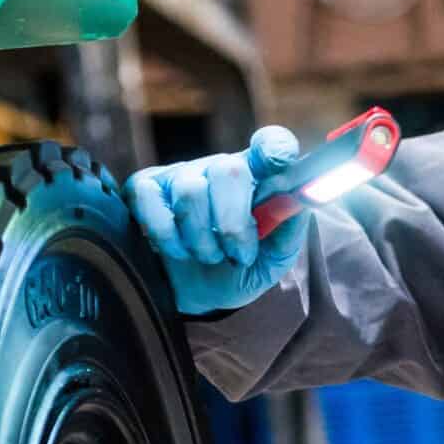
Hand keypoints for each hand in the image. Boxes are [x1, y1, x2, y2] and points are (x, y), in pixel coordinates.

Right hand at [126, 126, 311, 315]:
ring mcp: (181, 174)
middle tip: (238, 254)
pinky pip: (150, 200)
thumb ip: (290, 231)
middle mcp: (219, 168)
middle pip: (228, 169)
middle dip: (234, 223)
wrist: (194, 297)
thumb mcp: (272, 261)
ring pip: (190, 191)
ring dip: (201, 238)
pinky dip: (167, 235)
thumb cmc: (237, 271)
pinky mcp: (144, 187)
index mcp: (258, 178)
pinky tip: (177, 250)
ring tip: (208, 257)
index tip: (280, 165)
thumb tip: (299, 200)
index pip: (272, 145)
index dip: (276, 149)